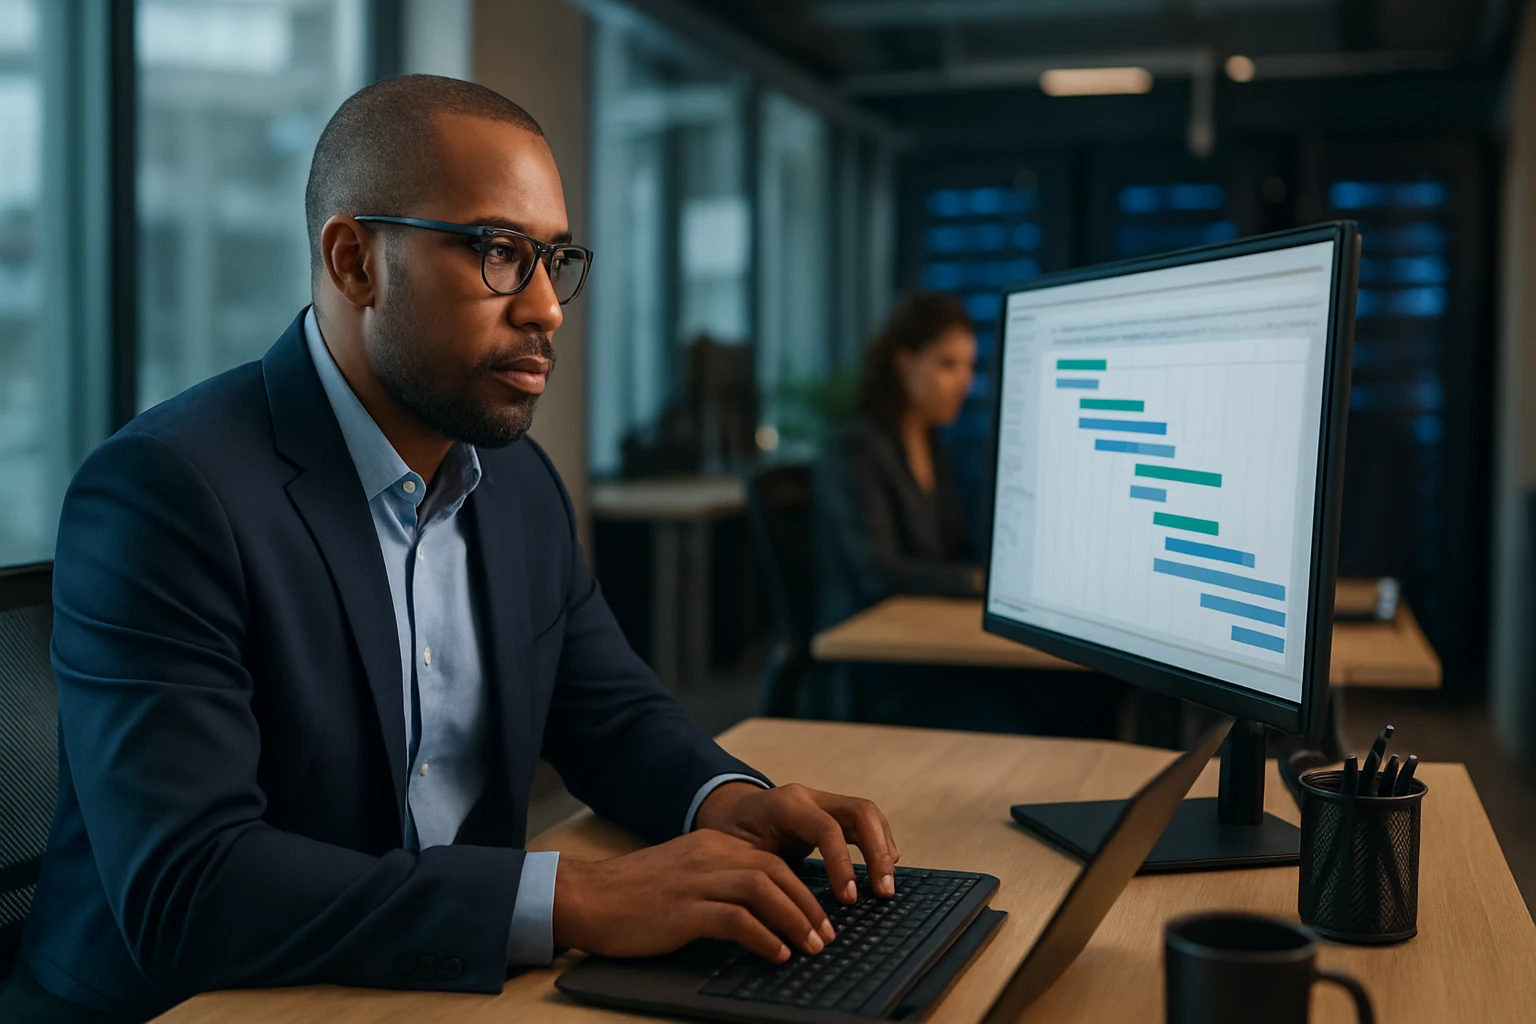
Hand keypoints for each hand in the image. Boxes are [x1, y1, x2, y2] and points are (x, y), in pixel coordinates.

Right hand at [552, 829, 836, 963]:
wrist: (586, 897)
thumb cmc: (632, 896)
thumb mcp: (683, 875)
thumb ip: (717, 882)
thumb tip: (759, 910)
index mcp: (711, 846)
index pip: (771, 860)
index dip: (802, 888)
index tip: (820, 915)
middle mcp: (708, 856)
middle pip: (775, 872)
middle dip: (808, 905)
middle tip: (826, 935)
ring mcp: (695, 881)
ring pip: (763, 890)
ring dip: (794, 919)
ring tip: (811, 946)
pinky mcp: (683, 909)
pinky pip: (735, 919)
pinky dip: (763, 937)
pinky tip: (776, 954)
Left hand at [695, 782, 899, 902]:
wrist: (726, 814)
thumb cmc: (729, 840)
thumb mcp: (738, 857)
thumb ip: (763, 877)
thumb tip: (786, 916)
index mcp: (784, 806)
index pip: (827, 829)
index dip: (842, 864)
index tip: (849, 899)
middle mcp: (808, 797)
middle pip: (860, 812)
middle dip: (877, 852)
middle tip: (883, 892)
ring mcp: (822, 800)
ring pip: (867, 813)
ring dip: (883, 848)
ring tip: (886, 884)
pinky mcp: (831, 811)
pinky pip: (864, 820)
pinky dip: (878, 842)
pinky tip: (883, 867)